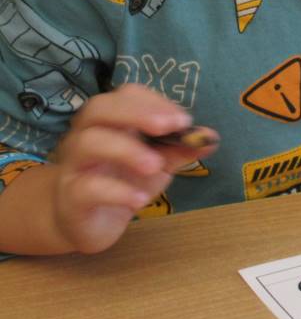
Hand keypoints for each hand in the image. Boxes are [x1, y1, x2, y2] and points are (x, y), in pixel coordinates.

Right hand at [50, 84, 216, 252]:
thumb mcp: (159, 162)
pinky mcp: (70, 197)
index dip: (154, 102)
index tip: (183, 120)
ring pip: (89, 143)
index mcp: (109, 120)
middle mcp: (85, 135)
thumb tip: (211, 138)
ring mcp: (73, 165)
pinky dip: (117, 191)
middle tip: (168, 127)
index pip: (125, 95)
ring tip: (156, 166)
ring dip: (127, 150)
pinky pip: (87, 188)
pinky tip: (139, 199)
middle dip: (136, 113)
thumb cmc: (124, 181)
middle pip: (98, 109)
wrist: (88, 223)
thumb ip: (181, 148)